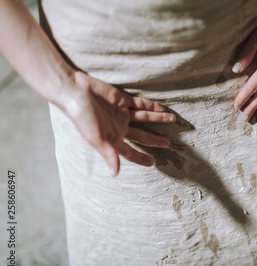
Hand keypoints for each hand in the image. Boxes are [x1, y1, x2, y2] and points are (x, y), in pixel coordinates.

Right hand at [61, 71, 175, 176]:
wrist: (74, 91)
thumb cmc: (82, 117)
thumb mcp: (95, 138)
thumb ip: (108, 154)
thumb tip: (115, 174)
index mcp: (112, 138)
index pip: (130, 152)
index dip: (141, 158)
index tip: (152, 164)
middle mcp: (119, 126)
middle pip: (142, 135)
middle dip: (155, 140)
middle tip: (169, 144)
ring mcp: (121, 112)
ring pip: (144, 118)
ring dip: (158, 119)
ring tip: (173, 120)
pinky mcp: (121, 99)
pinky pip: (140, 104)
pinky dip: (152, 106)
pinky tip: (162, 107)